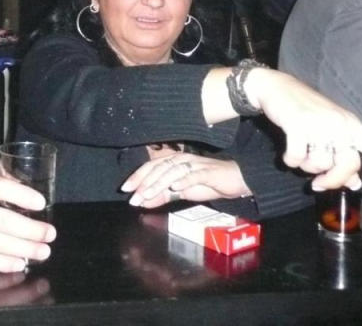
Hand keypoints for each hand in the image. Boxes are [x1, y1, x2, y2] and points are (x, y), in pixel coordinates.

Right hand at [0, 169, 55, 272]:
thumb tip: (25, 187)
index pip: (1, 189)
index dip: (22, 196)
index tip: (41, 203)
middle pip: (5, 222)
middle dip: (32, 230)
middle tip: (50, 234)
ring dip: (25, 250)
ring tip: (43, 251)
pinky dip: (4, 263)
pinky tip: (20, 263)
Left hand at [121, 151, 249, 207]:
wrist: (235, 180)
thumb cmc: (208, 183)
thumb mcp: (182, 191)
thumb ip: (163, 195)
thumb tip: (142, 202)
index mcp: (174, 162)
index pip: (151, 166)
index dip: (138, 176)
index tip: (125, 189)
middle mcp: (182, 160)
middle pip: (159, 168)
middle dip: (144, 182)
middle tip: (133, 196)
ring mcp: (195, 165)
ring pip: (173, 171)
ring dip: (158, 183)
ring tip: (148, 194)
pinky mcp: (208, 172)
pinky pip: (194, 174)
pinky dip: (184, 180)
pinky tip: (176, 187)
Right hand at [243, 68, 361, 190]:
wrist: (276, 88)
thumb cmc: (306, 111)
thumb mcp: (329, 131)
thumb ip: (343, 156)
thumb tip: (354, 183)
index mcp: (352, 124)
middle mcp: (340, 124)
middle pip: (348, 165)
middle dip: (333, 180)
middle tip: (319, 184)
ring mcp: (319, 124)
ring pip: (320, 164)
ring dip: (307, 167)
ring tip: (301, 155)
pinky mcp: (298, 125)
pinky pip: (298, 157)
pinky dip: (291, 160)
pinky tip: (288, 152)